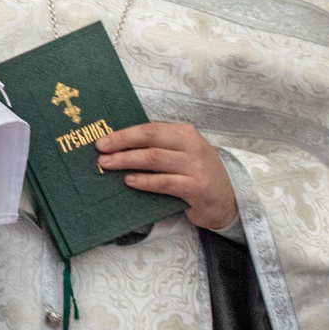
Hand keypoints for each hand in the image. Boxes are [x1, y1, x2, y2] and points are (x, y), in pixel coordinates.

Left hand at [96, 121, 238, 231]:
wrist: (228, 200)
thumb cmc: (197, 175)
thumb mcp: (183, 154)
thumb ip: (160, 147)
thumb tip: (119, 146)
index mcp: (186, 134)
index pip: (151, 128)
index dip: (125, 134)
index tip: (102, 140)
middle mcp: (192, 146)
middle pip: (150, 139)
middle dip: (122, 144)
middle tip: (100, 151)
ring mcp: (196, 167)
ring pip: (155, 159)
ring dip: (127, 161)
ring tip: (108, 165)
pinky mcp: (197, 188)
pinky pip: (165, 182)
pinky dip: (145, 181)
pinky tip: (129, 181)